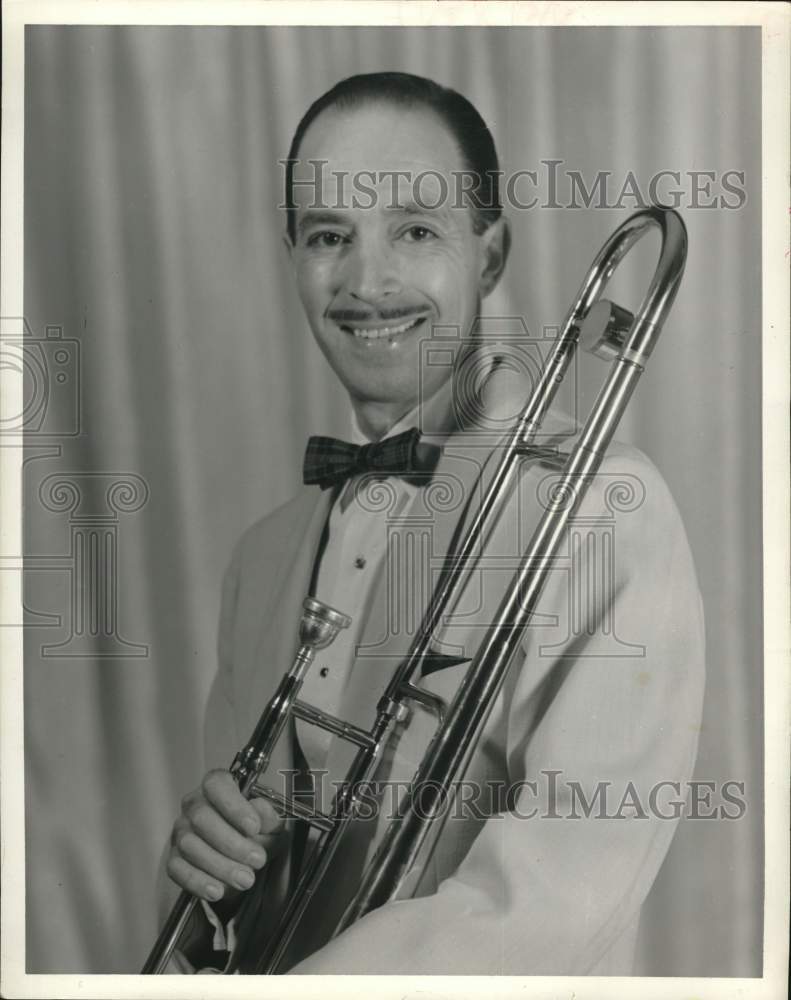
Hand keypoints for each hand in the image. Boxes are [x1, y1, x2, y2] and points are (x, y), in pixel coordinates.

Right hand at [167, 769, 284, 903]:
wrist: (243, 859)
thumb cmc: (254, 833)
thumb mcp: (270, 823)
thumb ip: (268, 816)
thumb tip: (261, 811)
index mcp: (217, 786)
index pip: (216, 785)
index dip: (234, 806)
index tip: (254, 827)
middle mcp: (195, 805)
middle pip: (202, 818)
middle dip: (232, 843)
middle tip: (257, 860)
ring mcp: (181, 831)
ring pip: (190, 845)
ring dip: (220, 865)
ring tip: (245, 879)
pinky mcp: (174, 857)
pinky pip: (177, 868)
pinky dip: (198, 881)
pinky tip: (217, 890)